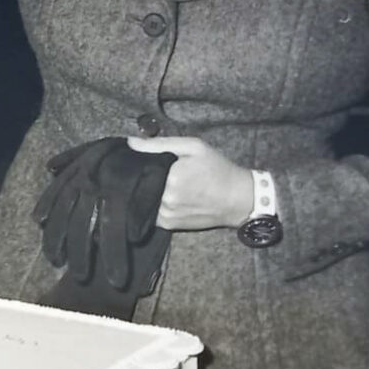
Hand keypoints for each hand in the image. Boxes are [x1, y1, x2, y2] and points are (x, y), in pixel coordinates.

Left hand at [127, 136, 253, 230]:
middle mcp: (165, 199)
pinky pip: (148, 214)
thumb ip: (160, 144)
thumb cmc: (217, 169)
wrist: (237, 199)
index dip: (133, 164)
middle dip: (136, 179)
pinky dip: (148, 206)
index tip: (133, 160)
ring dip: (141, 193)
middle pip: (136, 186)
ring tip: (149, 184)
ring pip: (140, 201)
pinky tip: (156, 197)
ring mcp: (166, 214)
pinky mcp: (168, 225)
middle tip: (142, 171)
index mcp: (170, 177)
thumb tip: (130, 142)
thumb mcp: (193, 147)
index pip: (137, 169)